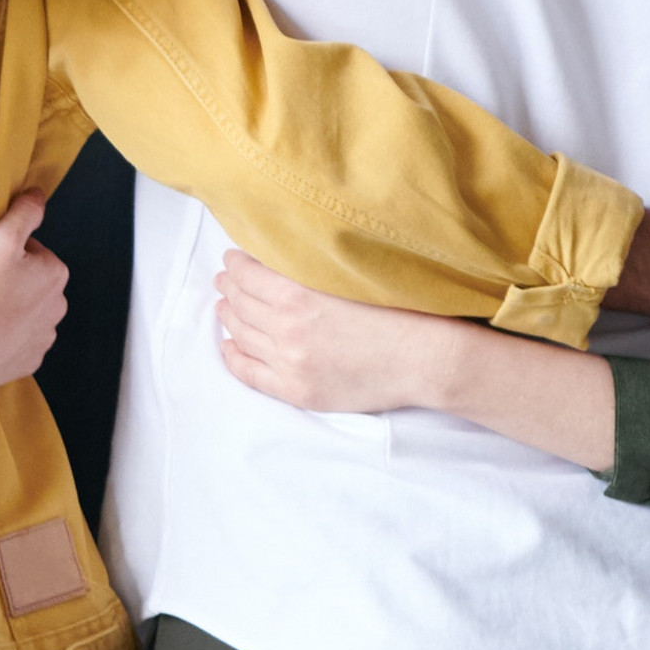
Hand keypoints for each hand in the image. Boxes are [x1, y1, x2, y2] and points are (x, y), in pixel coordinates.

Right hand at [0, 196, 69, 397]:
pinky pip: (20, 340)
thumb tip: (38, 194)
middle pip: (30, 282)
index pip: (30, 251)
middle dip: (10, 281)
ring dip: (9, 309)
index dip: (4, 254)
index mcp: (55, 273)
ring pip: (26, 311)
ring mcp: (45, 336)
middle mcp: (58, 305)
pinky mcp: (31, 359)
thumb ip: (23, 212)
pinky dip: (5, 336)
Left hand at [214, 258, 481, 417]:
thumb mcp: (349, 279)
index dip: (236, 265)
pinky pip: (249, 373)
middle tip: (225, 280)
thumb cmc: (399, 312)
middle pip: (241, 304)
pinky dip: (233, 356)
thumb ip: (309, 271)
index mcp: (297, 295)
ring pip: (242, 335)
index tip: (232, 258)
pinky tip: (229, 345)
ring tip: (224, 306)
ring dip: (229, 317)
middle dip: (230, 288)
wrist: (425, 359)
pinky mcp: (298, 390)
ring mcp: (290, 363)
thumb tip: (278, 261)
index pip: (248, 276)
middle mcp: (286, 329)